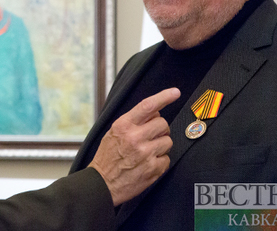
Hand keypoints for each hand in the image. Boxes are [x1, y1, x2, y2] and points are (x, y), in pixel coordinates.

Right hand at [88, 87, 179, 205]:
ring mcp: (145, 154)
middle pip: (163, 123)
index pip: (148, 106)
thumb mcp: (113, 132)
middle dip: (160, 129)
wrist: (102, 183)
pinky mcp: (153, 169)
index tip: (175, 92)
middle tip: (150, 136)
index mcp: (123, 126)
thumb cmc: (107, 157)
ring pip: (168, 141)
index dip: (164, 97)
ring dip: (161, 145)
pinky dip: (160, 161)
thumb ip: (132, 121)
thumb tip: (154, 111)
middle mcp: (135, 138)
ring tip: (147, 151)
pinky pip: (167, 158)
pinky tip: (148, 163)